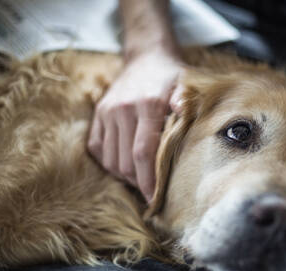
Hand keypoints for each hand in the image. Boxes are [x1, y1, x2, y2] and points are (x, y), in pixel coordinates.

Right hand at [88, 48, 184, 201]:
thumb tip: (187, 122)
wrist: (147, 57)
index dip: (148, 181)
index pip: (143, 154)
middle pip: (125, 162)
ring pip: (110, 159)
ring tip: (140, 181)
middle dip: (138, 183)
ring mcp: (107, 112)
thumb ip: (186, 107)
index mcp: (147, 106)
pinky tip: (124, 166)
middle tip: (151, 192)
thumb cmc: (172, 79)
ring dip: (124, 176)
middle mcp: (123, 110)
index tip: (154, 199)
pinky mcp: (98, 114)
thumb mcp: (186, 88)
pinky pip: (97, 149)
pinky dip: (109, 163)